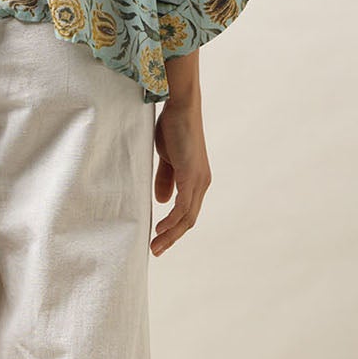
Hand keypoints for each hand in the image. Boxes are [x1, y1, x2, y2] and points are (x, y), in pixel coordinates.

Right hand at [151, 69, 210, 254]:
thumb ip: (165, 179)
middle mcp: (201, 183)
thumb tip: (161, 201)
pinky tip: (161, 229)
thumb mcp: (167, 159)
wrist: (181, 107)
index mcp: (196, 180)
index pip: (187, 212)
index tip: (158, 239)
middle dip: (172, 237)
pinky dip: (172, 219)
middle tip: (156, 251)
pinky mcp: (191, 175)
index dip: (174, 228)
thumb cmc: (173, 128)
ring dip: (171, 234)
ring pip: (187, 217)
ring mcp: (198, 180)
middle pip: (189, 220)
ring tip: (156, 245)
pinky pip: (183, 205)